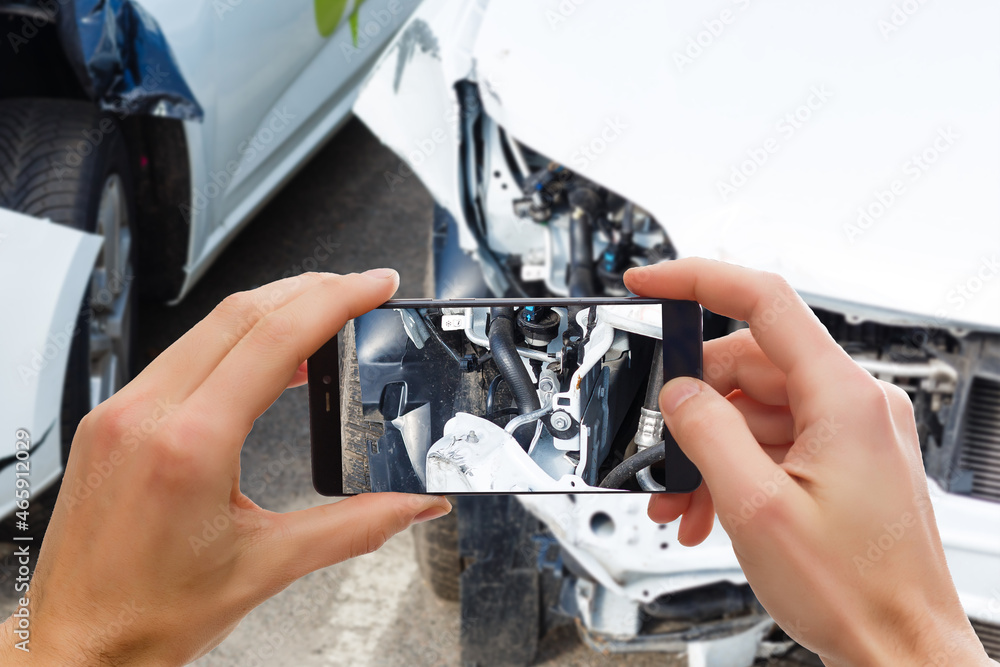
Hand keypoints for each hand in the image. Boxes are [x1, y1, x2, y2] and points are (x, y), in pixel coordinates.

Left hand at [0, 270, 450, 664]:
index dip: (336, 300)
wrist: (77, 645)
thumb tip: (413, 505)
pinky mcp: (111, 420)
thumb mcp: (268, 567)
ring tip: (324, 317)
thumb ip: (356, 528)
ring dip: (272, 309)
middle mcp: (144, 414)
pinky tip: (265, 357)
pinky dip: (234, 340)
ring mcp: (120, 412)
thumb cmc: (147, 616)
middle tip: (360, 290)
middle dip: (311, 289)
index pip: (275, 339)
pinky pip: (181, 354)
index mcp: (188, 445)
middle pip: (241, 313)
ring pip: (207, 326)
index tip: (374, 286)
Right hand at [626, 258, 993, 666]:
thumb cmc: (856, 591)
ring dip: (708, 449)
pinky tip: (707, 508)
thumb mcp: (755, 507)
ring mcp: (851, 433)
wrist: (901, 651)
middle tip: (660, 448)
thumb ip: (707, 433)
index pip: (763, 301)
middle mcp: (854, 404)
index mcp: (843, 397)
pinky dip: (734, 467)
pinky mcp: (843, 460)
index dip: (697, 280)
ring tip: (681, 500)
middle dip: (692, 404)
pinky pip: (773, 441)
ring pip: (754, 410)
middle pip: (748, 365)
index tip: (648, 281)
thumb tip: (678, 393)